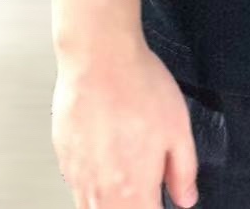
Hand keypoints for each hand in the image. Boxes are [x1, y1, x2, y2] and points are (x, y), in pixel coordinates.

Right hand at [52, 37, 199, 206]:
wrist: (100, 56)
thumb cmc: (137, 84)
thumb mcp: (179, 127)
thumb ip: (183, 170)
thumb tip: (186, 197)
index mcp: (135, 188)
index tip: (161, 199)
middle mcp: (102, 190)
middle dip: (133, 207)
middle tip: (143, 193)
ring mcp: (77, 175)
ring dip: (110, 203)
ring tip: (123, 181)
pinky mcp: (63, 157)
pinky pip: (75, 188)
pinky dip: (90, 188)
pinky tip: (102, 168)